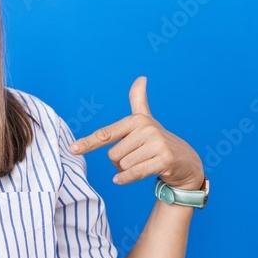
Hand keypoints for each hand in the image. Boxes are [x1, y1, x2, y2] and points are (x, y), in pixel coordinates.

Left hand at [68, 76, 203, 189]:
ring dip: (128, 170)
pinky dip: (126, 179)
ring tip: (144, 163)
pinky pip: (134, 172)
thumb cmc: (158, 141)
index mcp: (137, 120)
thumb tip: (141, 77)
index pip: (106, 134)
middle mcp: (147, 129)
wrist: (185, 161)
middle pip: (113, 155)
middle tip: (137, 158)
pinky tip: (121, 180)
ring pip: (123, 165)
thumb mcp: (146, 120)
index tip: (72, 148)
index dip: (88, 142)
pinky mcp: (165, 159)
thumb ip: (139, 100)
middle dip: (119, 162)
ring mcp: (157, 143)